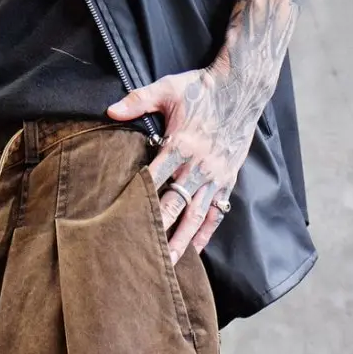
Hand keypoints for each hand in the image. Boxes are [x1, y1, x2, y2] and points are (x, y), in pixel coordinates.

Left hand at [108, 62, 265, 262]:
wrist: (242, 87)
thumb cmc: (202, 89)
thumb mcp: (168, 88)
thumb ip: (138, 100)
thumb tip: (110, 111)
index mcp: (181, 146)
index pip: (154, 180)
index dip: (139, 201)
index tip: (123, 222)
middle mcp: (198, 167)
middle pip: (173, 206)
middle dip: (158, 231)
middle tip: (142, 255)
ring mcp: (215, 178)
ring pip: (195, 217)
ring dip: (181, 243)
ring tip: (167, 265)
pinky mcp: (227, 182)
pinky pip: (215, 214)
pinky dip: (204, 234)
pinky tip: (193, 252)